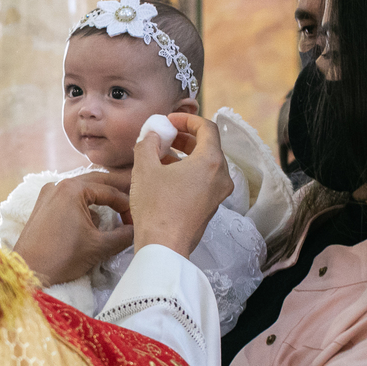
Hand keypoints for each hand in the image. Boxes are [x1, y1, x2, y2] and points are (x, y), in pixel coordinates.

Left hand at [12, 172, 133, 285]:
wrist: (28, 272)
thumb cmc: (62, 257)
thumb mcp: (99, 246)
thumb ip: (124, 235)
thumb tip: (138, 230)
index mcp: (73, 188)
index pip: (110, 191)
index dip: (127, 206)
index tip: (137, 221)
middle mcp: (59, 184)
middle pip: (96, 182)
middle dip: (116, 191)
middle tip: (135, 197)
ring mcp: (48, 193)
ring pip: (82, 189)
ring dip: (100, 197)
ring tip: (117, 206)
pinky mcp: (42, 205)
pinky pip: (69, 198)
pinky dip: (84, 204)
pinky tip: (93, 217)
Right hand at [131, 113, 233, 257]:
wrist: (163, 247)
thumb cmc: (156, 206)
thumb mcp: (144, 168)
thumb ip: (148, 142)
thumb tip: (152, 133)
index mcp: (211, 161)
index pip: (207, 128)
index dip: (187, 119)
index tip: (169, 120)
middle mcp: (222, 176)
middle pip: (208, 145)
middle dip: (185, 137)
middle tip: (164, 136)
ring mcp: (218, 194)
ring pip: (206, 164)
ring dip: (185, 155)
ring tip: (160, 155)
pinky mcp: (211, 207)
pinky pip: (204, 180)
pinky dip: (189, 171)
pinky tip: (166, 175)